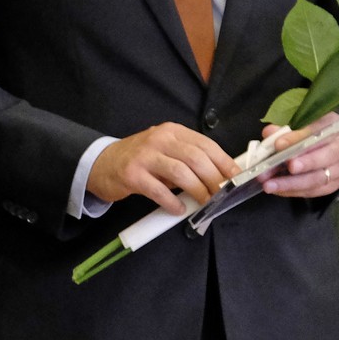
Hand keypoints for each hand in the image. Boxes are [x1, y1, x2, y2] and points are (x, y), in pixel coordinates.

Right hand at [88, 123, 239, 212]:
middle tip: (222, 194)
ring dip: (197, 190)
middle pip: (195, 158)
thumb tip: (220, 177)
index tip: (236, 178)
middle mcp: (159, 139)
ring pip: (180, 172)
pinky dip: (172, 201)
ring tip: (204, 202)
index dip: (224, 162)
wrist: (101, 163)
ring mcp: (144, 156)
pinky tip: (178, 208)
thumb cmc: (140, 159)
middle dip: (214, 179)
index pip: (205, 144)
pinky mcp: (132, 174)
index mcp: (172, 131)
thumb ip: (188, 159)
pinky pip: (158, 190)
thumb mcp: (165, 151)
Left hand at [257, 112, 338, 197]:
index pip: (318, 130)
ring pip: (318, 178)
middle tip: (286, 167)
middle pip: (325, 157)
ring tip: (270, 184)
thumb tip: (270, 134)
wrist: (319, 143)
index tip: (278, 144)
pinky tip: (277, 190)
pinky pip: (314, 191)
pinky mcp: (333, 184)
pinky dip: (293, 191)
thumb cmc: (304, 130)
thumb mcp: (294, 123)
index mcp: (333, 125)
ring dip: (292, 183)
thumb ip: (282, 129)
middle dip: (304, 163)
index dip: (298, 138)